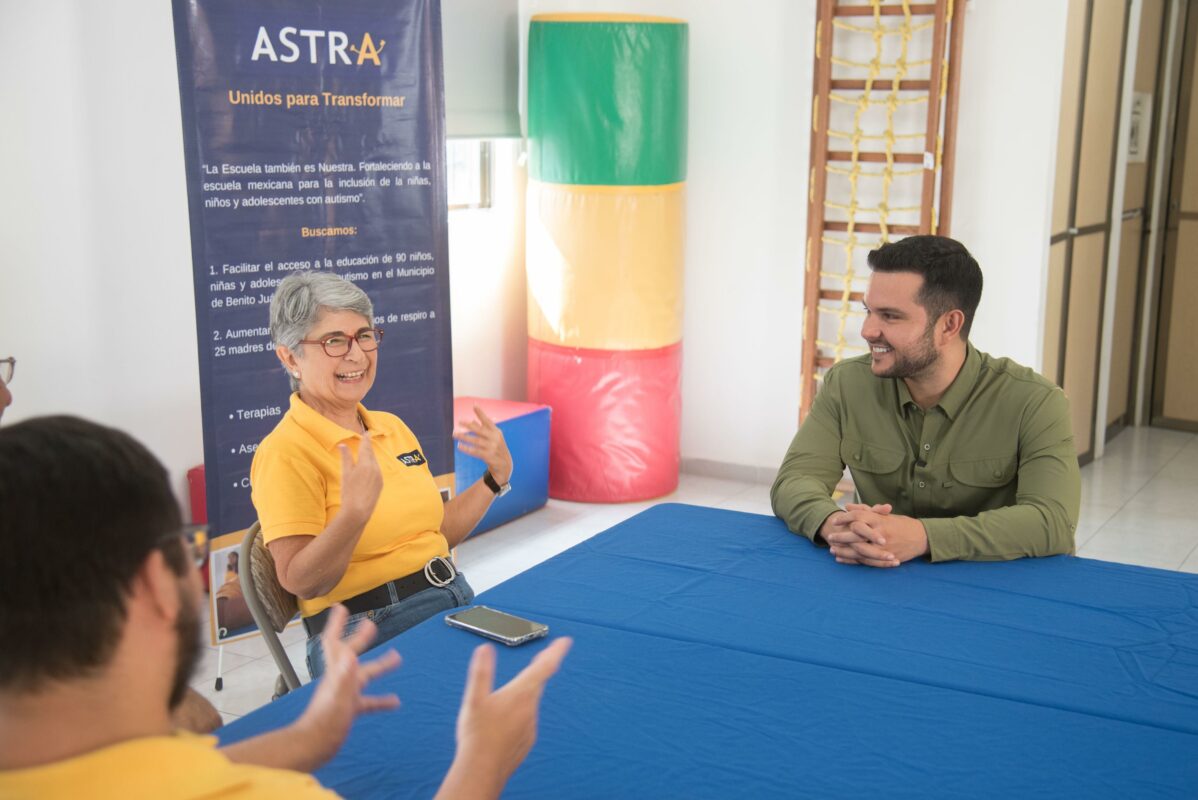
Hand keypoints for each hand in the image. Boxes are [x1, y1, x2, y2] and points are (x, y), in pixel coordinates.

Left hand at [293, 604, 401, 765]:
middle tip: (372, 624)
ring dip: (380, 665)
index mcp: (337, 673)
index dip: (337, 625)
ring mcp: (344, 695)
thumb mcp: (337, 697)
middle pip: (351, 653)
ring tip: (397, 657)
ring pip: (365, 675)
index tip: (341, 607)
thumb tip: (350, 653)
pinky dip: (381, 699)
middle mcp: (340, 680)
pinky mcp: (349, 710)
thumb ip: (343, 676)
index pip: (335, 643)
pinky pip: (368, 701)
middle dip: (361, 639)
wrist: (314, 748)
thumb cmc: (324, 724)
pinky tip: (395, 702)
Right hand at [338, 437, 382, 523]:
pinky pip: (377, 471)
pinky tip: (369, 468)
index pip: (366, 447)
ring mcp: (379, 477)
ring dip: (370, 457)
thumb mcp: (345, 473)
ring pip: (375, 463)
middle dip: (368, 447)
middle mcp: (375, 468)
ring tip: (366, 452)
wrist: (358, 511)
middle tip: (366, 439)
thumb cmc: (348, 492)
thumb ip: (346, 458)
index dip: (366, 439)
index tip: (367, 433)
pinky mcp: (380, 484)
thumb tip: (343, 445)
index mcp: (366, 464)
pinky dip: (373, 466)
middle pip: (372, 454)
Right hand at [444, 638, 572, 796]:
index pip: (544, 667)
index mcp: (520, 693)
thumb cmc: (477, 735)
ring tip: (513, 692)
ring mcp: (530, 726)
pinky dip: (519, 715)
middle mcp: (530, 708)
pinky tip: (505, 721)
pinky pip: (526, 721)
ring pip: (531, 703)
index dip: (555, 652)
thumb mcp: (474, 698)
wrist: (482, 770)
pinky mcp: (526, 741)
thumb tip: (485, 649)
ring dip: (525, 694)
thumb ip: (481, 671)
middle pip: (539, 682)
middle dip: (541, 668)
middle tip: (544, 656)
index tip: (565, 642)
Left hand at [454, 405, 512, 484]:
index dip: (481, 413)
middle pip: (480, 430)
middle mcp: (495, 438)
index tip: (474, 405)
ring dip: (464, 437)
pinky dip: (467, 449)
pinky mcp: (488, 456)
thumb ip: (483, 429)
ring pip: (475, 441)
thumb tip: (471, 421)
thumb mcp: (493, 437)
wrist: (505, 465)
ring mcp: (492, 447)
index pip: (487, 421)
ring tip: (454, 434)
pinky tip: (459, 446)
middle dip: (469, 426)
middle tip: (459, 421)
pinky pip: (475, 451)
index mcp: (496, 432)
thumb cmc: (497, 448)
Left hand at [823, 505, 928, 566]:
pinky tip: (841, 559)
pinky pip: (866, 560)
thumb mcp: (884, 515)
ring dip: (844, 550)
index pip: (858, 516)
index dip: (845, 518)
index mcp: (880, 519)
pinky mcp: (886, 557)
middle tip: (830, 537)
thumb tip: (847, 507)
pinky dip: (852, 560)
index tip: (835, 521)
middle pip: (856, 534)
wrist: (922, 538)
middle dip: (841, 536)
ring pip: (859, 549)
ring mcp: (884, 546)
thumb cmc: (902, 524)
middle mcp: (881, 532)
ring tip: (832, 550)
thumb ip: (865, 511)